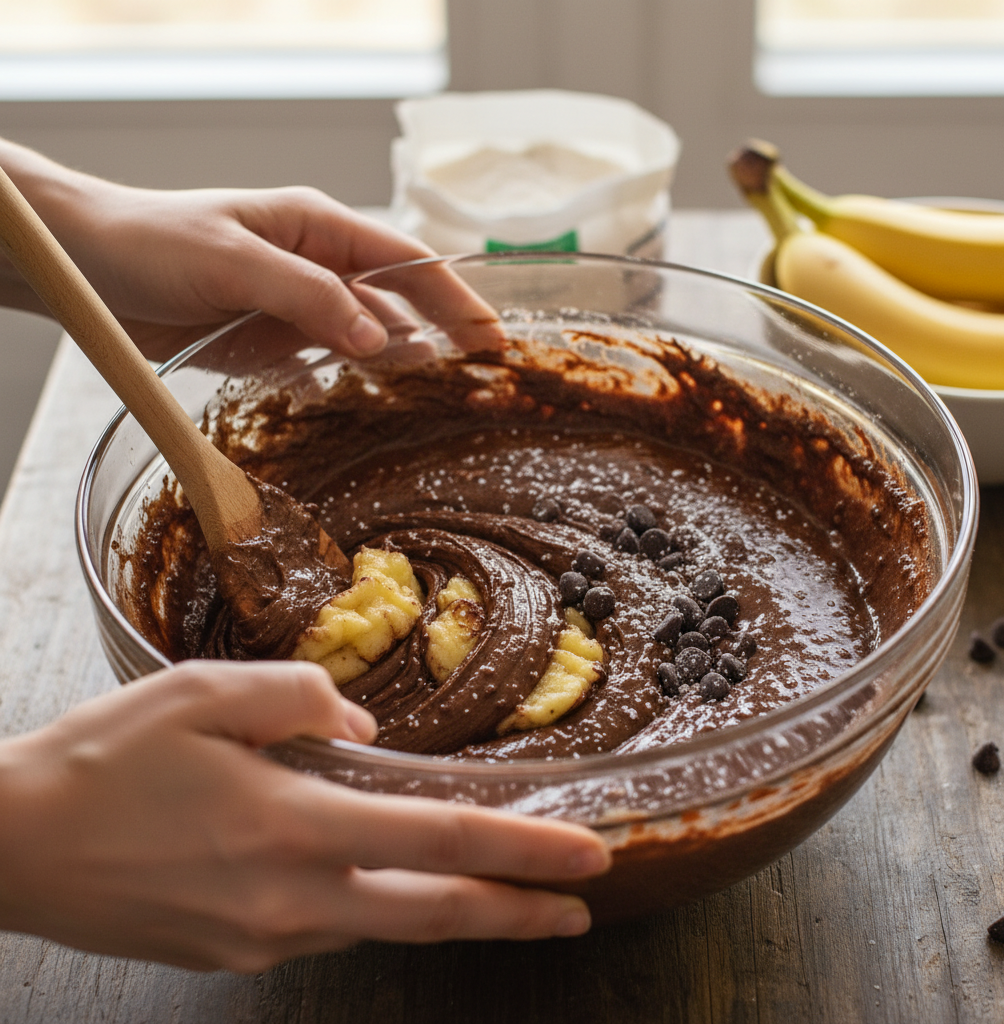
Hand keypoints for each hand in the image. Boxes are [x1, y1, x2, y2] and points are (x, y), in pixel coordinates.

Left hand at [0, 139, 502, 360]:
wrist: (89, 269)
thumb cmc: (155, 241)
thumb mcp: (234, 260)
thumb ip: (308, 296)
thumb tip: (379, 337)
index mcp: (319, 228)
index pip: (405, 262)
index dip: (454, 298)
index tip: (493, 337)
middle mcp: (318, 268)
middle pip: (399, 303)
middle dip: (446, 334)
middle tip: (488, 375)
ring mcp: (299, 309)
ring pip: (369, 339)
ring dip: (405, 366)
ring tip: (444, 397)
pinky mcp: (273, 346)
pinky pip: (327, 368)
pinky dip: (353, 387)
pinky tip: (376, 408)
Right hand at [0, 661, 609, 971]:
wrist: (9, 847)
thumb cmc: (103, 760)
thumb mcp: (201, 692)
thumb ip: (300, 697)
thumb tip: (365, 725)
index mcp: (290, 827)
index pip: (439, 840)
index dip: (523, 851)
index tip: (587, 859)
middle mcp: (289, 899)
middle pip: (435, 913)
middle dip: (518, 913)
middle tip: (582, 911)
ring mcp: (261, 938)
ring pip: (385, 926)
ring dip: (453, 912)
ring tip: (502, 897)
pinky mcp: (232, 953)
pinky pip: (330, 930)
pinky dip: (381, 910)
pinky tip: (391, 887)